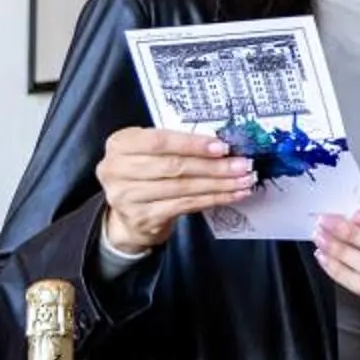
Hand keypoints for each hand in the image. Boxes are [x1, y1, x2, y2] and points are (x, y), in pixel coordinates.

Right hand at [96, 126, 255, 254]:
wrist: (129, 216)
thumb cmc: (145, 174)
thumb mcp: (150, 153)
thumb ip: (175, 146)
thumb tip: (220, 145)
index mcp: (120, 144)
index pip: (159, 141)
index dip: (192, 144)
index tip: (222, 147)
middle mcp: (117, 170)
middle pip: (173, 166)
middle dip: (212, 166)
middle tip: (241, 165)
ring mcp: (127, 197)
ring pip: (182, 188)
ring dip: (218, 184)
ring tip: (243, 180)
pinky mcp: (143, 218)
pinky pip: (184, 206)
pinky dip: (212, 199)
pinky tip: (231, 195)